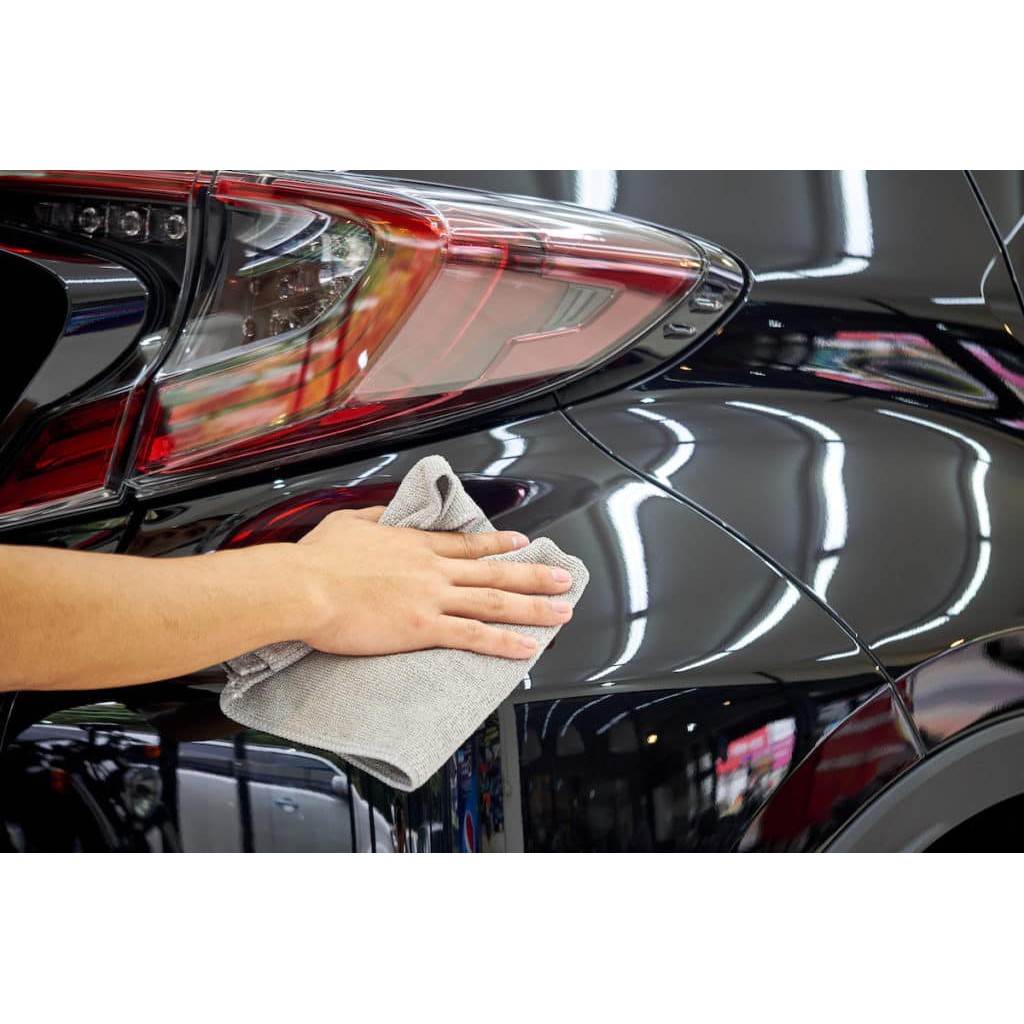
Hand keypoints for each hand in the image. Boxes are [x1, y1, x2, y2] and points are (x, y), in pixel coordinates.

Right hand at [292, 507, 573, 658]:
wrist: (303, 586)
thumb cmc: (315, 560)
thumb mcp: (346, 523)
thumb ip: (372, 518)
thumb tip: (383, 515)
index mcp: (414, 544)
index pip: (467, 544)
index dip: (498, 545)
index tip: (522, 543)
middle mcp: (431, 569)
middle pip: (493, 571)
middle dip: (534, 576)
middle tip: (563, 579)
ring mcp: (431, 597)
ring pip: (494, 601)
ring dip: (533, 607)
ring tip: (561, 612)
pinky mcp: (423, 626)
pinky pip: (474, 635)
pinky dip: (504, 642)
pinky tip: (527, 648)